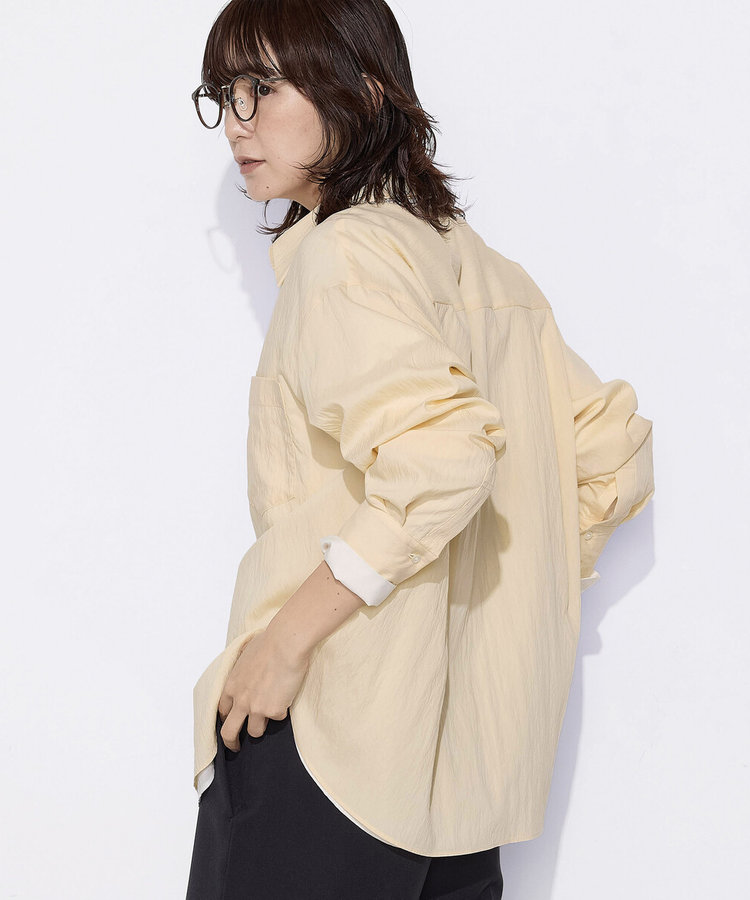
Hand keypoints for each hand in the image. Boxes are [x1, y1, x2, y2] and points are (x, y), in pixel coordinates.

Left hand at [217, 628, 310, 750]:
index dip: (225, 719)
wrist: (285, 643)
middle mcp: (240, 700)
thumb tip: (248, 672)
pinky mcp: (273, 711)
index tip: (230, 723)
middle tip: (237, 747)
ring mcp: (256, 708)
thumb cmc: (269, 642)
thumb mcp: (246, 655)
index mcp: (231, 685)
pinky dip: (283, 711)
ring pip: (255, 731)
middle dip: (232, 742)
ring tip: (271, 716)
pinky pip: (279, 718)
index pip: (222, 710)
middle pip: (229, 731)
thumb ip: (243, 671)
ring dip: (262, 727)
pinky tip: (288, 696)